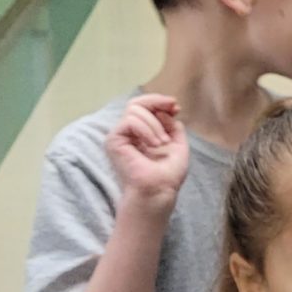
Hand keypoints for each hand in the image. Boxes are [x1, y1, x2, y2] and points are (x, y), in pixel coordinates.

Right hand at [104, 95, 189, 209]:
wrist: (159, 190)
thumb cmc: (168, 174)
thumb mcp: (178, 145)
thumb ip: (173, 126)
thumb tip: (166, 111)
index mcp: (143, 133)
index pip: (145, 107)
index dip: (159, 102)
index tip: (176, 106)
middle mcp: (129, 132)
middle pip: (136, 103)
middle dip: (156, 102)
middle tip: (172, 108)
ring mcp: (120, 135)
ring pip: (135, 110)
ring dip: (155, 124)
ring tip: (162, 143)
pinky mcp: (113, 140)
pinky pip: (130, 121)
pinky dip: (146, 130)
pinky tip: (154, 144)